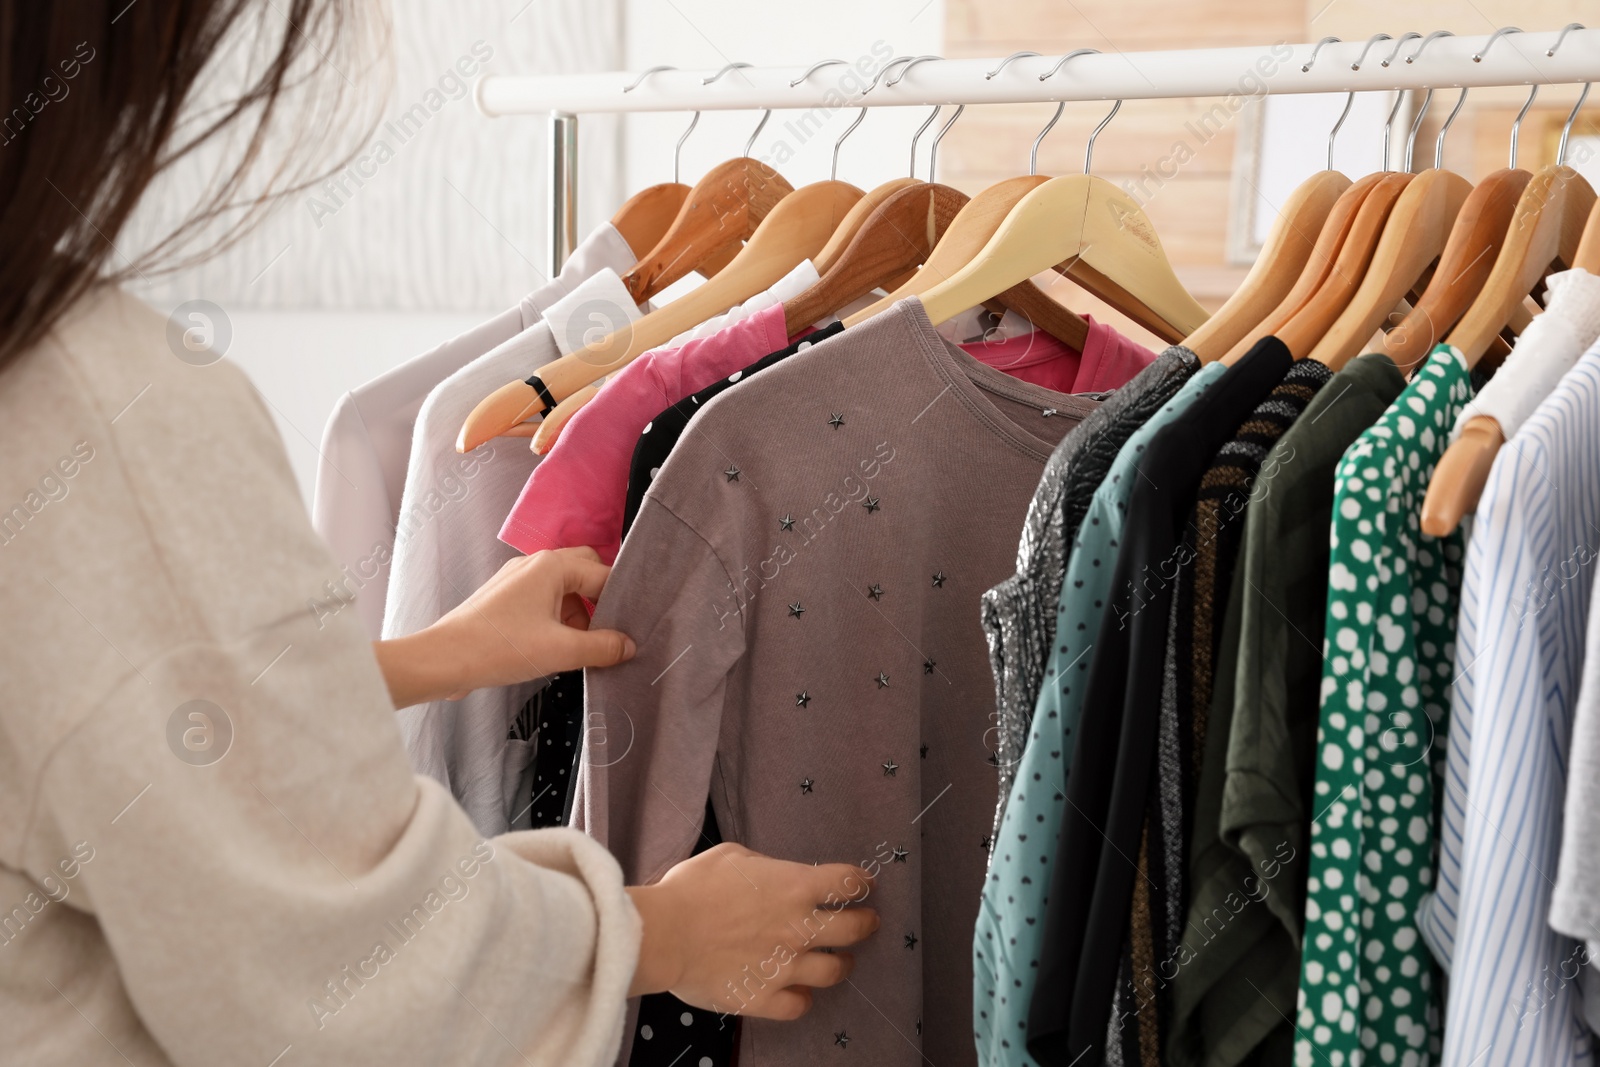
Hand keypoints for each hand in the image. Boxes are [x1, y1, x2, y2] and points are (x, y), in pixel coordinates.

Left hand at [373, 547, 635, 706]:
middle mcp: (534, 565)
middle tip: (606, 634)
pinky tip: (554, 647)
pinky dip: (556, 619)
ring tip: (578, 648)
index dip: (620, 603)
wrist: (443, 660)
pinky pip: (543, 600)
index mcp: (551, 566)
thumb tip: (628, 646)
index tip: (631, 628)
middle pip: (584, 572)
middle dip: (599, 602)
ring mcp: (516, 580)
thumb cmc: (498, 647)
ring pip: (563, 589)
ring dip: (577, 614)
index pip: (603, 575)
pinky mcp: (505, 599)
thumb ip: (603, 647)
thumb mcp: (562, 650)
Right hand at [626, 843, 878, 1019]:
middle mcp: (799, 928)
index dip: (860, 882)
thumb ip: (763, 866)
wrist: (664, 934)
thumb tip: (771, 875)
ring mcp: (785, 966)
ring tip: (840, 961)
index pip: (848, 882)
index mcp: (795, 887)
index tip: (863, 884)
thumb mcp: (731, 856)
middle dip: (866, 923)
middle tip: (867, 922)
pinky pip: (799, 1005)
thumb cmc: (692, 888)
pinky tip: (797, 991)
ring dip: (841, 964)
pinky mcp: (765, 998)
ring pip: (835, 971)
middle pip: (856, 929)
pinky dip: (801, 998)